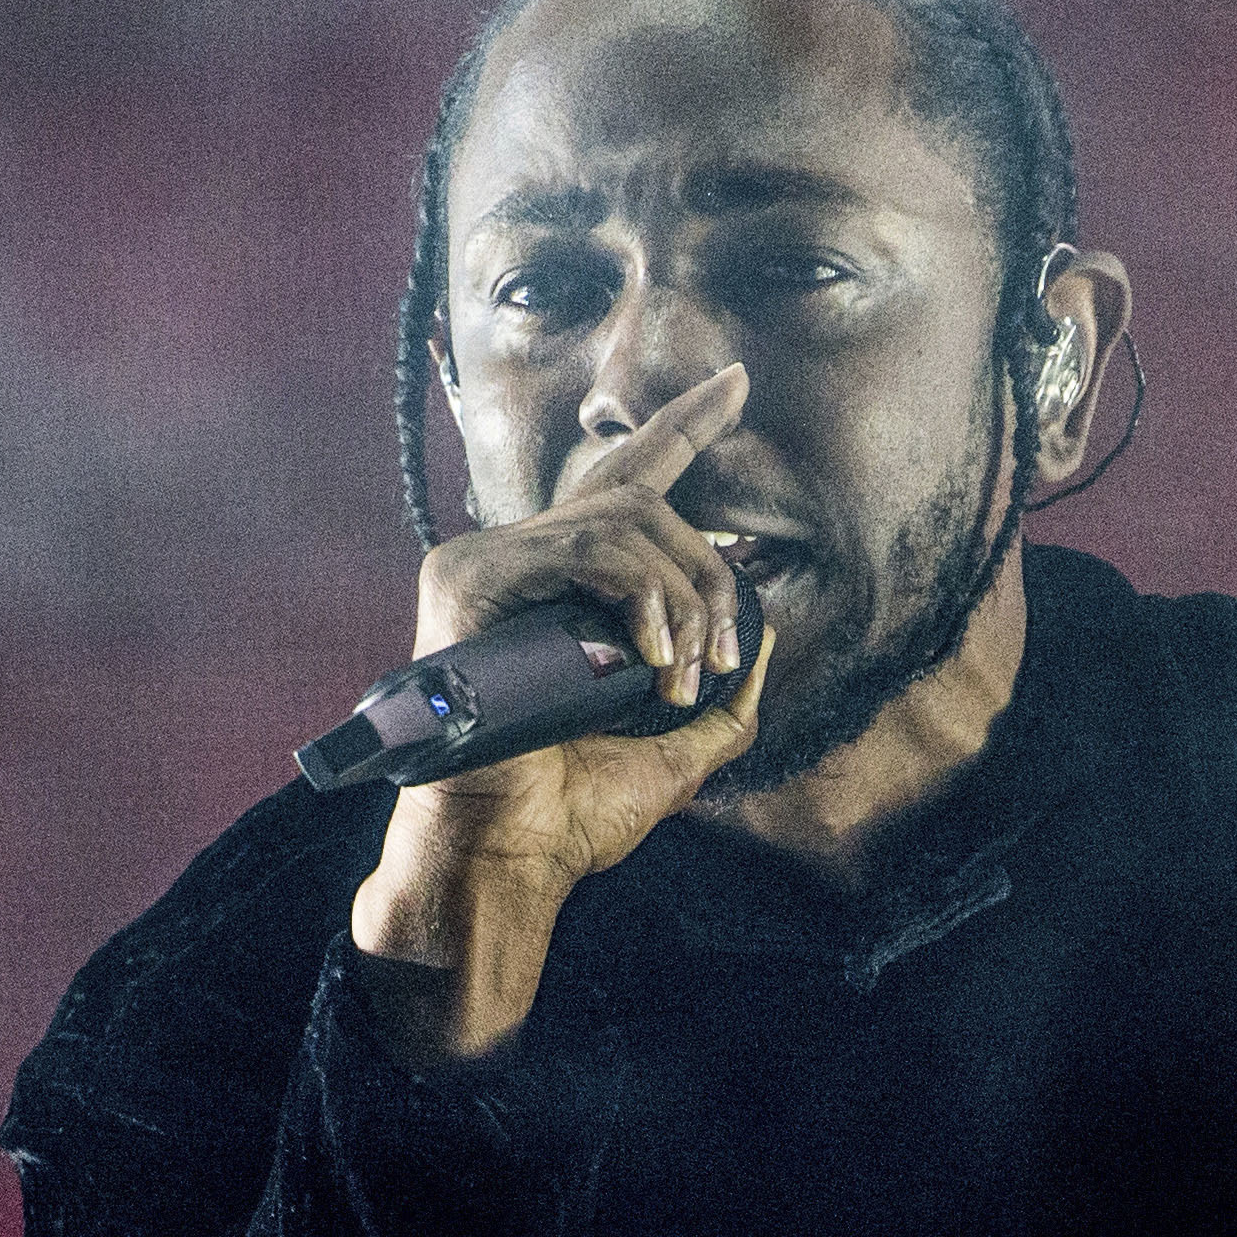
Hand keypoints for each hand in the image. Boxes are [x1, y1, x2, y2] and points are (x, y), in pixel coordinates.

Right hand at [349, 366, 764, 1060]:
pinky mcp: (469, 577)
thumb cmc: (576, 813)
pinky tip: (647, 661)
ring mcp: (489, 564)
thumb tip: (767, 628)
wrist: (513, 852)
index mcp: (561, 585)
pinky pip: (587, 547)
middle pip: (643, 500)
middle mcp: (521, 560)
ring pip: (625, 520)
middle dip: (708, 573)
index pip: (626, 480)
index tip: (738, 384)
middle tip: (721, 654)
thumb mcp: (681, 748)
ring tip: (680, 675)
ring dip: (682, 597)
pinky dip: (638, 598)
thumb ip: (726, 692)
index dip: (684, 427)